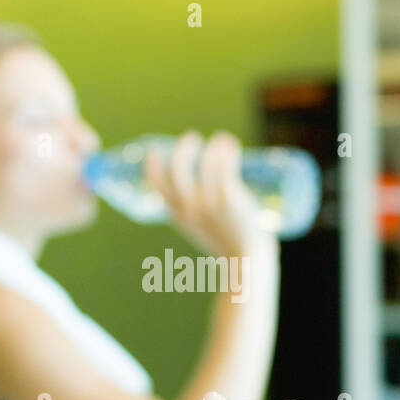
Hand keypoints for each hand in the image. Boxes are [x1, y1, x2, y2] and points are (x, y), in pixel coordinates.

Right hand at [145, 131, 268, 254]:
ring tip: (220, 140)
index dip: (153, 165)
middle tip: (192, 138)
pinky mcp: (229, 197)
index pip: (158, 186)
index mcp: (179, 216)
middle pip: (178, 168)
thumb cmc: (227, 245)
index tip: (155, 150)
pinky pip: (224, 164)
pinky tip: (230, 144)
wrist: (246, 261)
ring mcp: (209, 202)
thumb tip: (194, 192)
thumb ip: (193, 212)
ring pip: (206, 161)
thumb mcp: (201, 228)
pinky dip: (226, 149)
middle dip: (183, 148)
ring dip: (213, 146)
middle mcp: (190, 208)